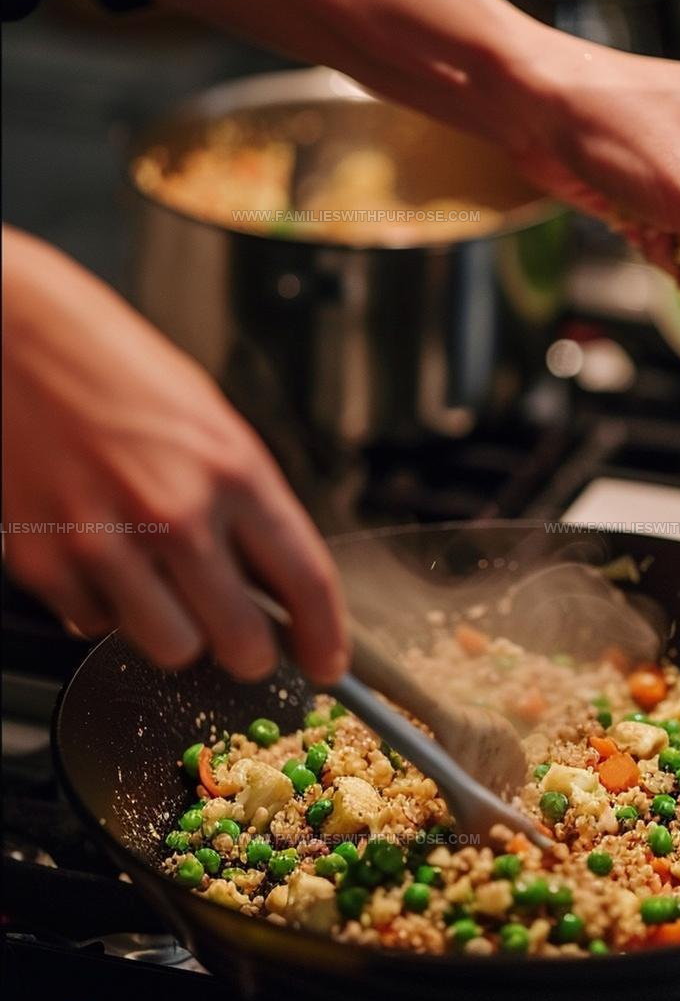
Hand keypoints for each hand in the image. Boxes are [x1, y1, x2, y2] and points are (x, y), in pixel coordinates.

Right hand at [1, 226, 347, 681]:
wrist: (17, 337)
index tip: (327, 663)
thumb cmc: (123, 374)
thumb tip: (276, 580)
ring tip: (166, 587)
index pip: (306, 581)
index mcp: (235, 473)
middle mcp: (177, 514)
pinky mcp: (45, 558)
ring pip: (173, 649)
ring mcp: (107, 542)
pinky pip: (95, 625)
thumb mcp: (216, 428)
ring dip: (179, 634)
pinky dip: (106, 608)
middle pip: (242, 641)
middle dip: (252, 652)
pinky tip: (106, 560)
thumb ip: (249, 507)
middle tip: (245, 639)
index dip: (325, 636)